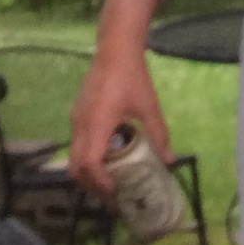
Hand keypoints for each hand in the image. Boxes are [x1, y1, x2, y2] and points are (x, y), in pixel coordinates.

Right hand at [68, 46, 171, 200]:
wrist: (115, 49)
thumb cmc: (132, 77)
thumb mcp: (148, 107)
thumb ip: (158, 134)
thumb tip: (170, 160)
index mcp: (97, 123)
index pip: (89, 162)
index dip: (99, 182)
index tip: (115, 192)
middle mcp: (81, 124)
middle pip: (76, 166)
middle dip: (91, 185)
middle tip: (111, 195)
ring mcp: (76, 119)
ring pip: (74, 156)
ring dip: (88, 173)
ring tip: (110, 180)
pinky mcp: (77, 114)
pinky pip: (77, 143)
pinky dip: (87, 158)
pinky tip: (107, 156)